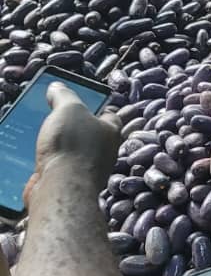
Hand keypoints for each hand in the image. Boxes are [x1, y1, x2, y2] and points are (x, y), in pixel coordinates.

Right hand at [25, 84, 120, 206]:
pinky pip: (59, 166)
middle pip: (90, 133)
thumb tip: (57, 87)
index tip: (85, 101)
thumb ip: (64, 96)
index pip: (110, 114)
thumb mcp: (69, 109)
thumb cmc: (72, 145)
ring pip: (73, 151)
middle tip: (55, 117)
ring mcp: (87, 168)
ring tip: (40, 134)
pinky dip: (48, 160)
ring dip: (59, 144)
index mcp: (111, 131)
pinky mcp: (69, 182)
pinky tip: (34, 155)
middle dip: (75, 126)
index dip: (98, 106)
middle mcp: (104, 151)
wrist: (62, 188)